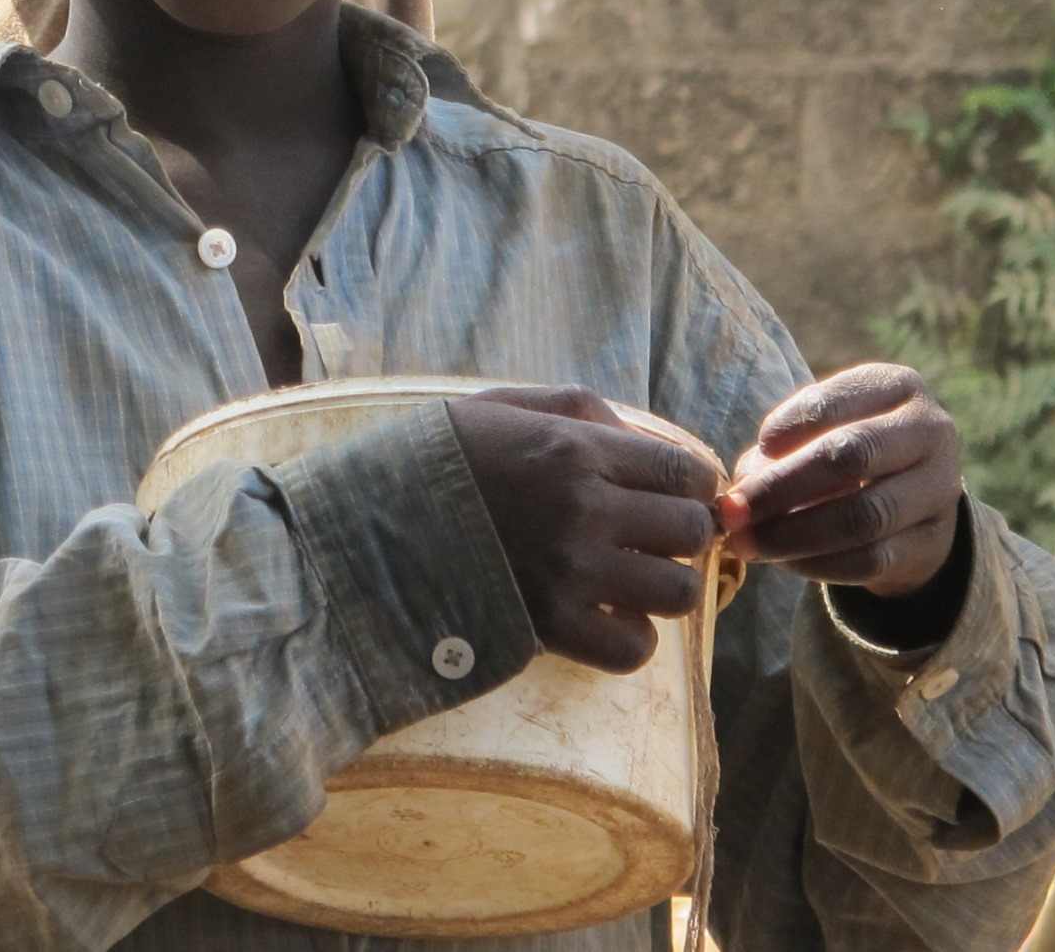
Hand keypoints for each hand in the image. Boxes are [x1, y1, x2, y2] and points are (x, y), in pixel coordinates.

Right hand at [442, 385, 719, 672]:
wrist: (362, 523)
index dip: (692, 484)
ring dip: (663, 586)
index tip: (673, 491)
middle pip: (690, 532)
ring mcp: (569, 573)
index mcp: (573, 448)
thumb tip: (637, 435)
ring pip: (677, 593)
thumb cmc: (432, 459)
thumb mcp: (498, 406)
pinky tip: (604, 615)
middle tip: (650, 535)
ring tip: (630, 577)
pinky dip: (630, 637)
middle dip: (681, 533)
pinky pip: (633, 648)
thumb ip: (575, 410)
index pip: (684, 470)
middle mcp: (583, 510)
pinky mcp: (549, 627)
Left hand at [721, 363, 963, 598]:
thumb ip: (781, 448)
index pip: (833, 401)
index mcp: (897, 386)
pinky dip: (819, 564)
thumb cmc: (852, 449)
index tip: (752, 453)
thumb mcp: (825, 429)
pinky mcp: (934, 543)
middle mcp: (930, 431)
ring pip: (863, 516)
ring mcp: (940, 490)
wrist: (918, 501)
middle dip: (781, 487)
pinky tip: (785, 562)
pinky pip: (871, 560)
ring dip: (794, 534)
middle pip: (851, 457)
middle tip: (732, 511)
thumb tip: (742, 486)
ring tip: (747, 543)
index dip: (787, 426)